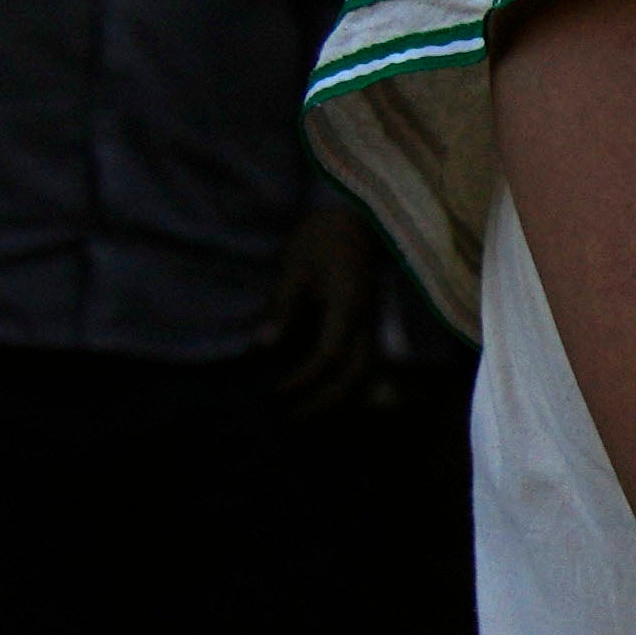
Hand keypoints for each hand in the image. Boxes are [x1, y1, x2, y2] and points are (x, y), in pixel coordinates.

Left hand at [262, 200, 392, 410]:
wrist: (357, 220)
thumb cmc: (323, 237)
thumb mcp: (295, 267)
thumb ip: (283, 308)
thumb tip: (264, 347)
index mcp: (349, 306)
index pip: (330, 356)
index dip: (303, 379)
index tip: (275, 391)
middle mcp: (367, 320)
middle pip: (356, 375)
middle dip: (326, 400)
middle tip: (291, 415)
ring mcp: (372, 323)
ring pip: (366, 373)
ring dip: (340, 397)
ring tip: (308, 409)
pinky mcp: (369, 323)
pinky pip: (363, 362)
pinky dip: (344, 381)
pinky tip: (321, 387)